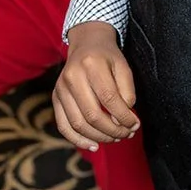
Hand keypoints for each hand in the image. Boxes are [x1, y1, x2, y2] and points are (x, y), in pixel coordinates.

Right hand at [53, 22, 138, 150]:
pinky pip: (63, 126)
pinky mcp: (56, 98)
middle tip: (127, 134)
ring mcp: (61, 88)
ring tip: (115, 138)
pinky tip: (94, 146)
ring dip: (99, 137)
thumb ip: (127, 92)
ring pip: (78, 124)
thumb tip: (126, 120)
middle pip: (92, 114)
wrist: (86, 44)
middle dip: (113, 130)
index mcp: (91, 64)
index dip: (124, 117)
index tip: (135, 125)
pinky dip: (78, 140)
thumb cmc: (108, 57)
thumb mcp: (123, 68)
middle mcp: (72, 76)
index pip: (109, 98)